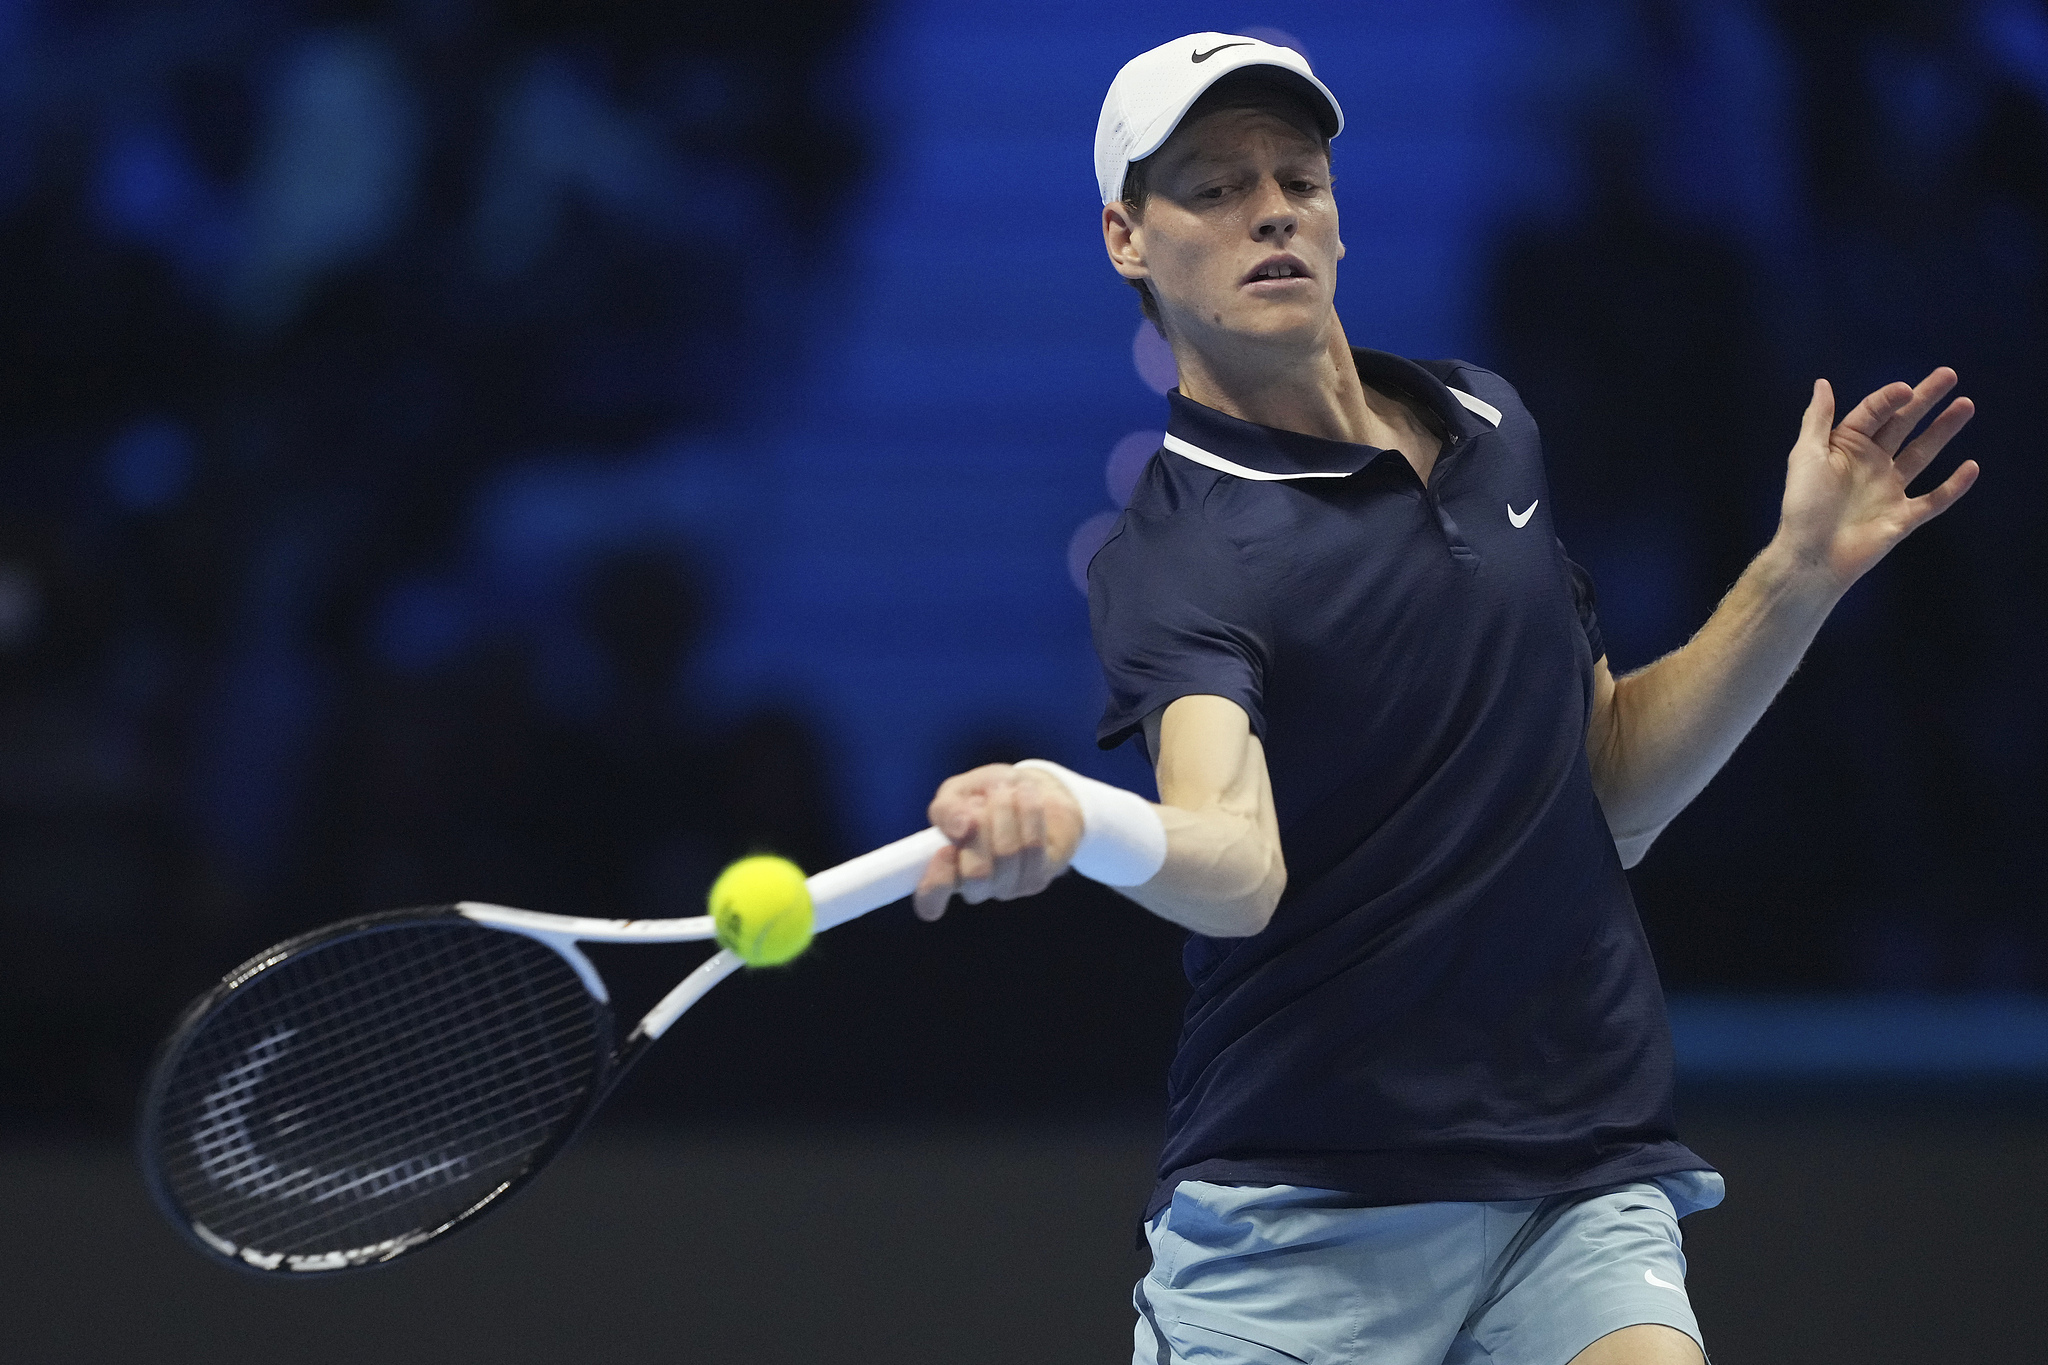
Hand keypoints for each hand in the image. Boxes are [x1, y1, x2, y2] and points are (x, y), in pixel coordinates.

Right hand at [911, 764, 1083, 921]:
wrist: (1027, 791)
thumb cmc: (983, 796)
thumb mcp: (955, 793)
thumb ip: (947, 809)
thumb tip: (961, 828)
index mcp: (943, 870)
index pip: (930, 900)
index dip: (937, 880)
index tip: (945, 849)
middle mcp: (973, 887)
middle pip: (976, 873)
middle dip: (981, 824)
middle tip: (982, 798)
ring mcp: (1006, 888)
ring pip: (1007, 854)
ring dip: (1005, 811)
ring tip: (1005, 789)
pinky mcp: (1036, 879)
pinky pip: (1033, 847)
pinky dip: (1030, 814)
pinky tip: (1027, 796)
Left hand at [1774, 368, 1977, 591]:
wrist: (1812, 556)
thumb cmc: (1803, 506)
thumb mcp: (1806, 456)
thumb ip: (1817, 420)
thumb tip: (1823, 383)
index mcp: (1846, 448)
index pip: (1874, 413)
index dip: (1890, 398)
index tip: (1907, 389)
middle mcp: (1871, 465)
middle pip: (1903, 425)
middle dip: (1926, 400)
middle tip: (1949, 375)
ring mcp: (1889, 490)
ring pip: (1923, 453)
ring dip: (1943, 430)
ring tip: (1966, 405)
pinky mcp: (1903, 518)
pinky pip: (1934, 500)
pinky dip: (1954, 486)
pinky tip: (1971, 466)